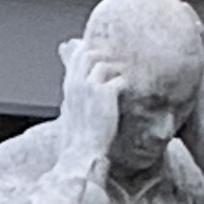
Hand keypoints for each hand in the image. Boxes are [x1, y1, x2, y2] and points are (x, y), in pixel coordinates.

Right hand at [53, 39, 120, 166]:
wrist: (80, 153)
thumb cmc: (76, 141)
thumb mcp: (70, 115)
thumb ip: (75, 101)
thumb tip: (79, 100)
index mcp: (69, 88)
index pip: (76, 57)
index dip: (89, 50)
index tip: (102, 50)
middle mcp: (76, 83)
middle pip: (88, 53)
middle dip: (104, 54)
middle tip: (120, 58)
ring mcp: (90, 86)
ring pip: (104, 63)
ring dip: (117, 68)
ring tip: (129, 74)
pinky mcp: (105, 93)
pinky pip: (120, 79)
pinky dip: (127, 83)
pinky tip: (135, 89)